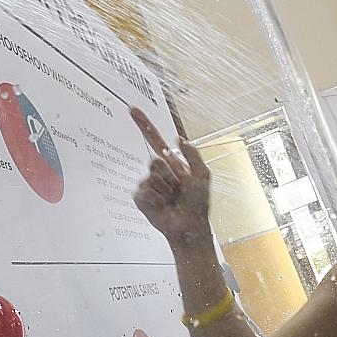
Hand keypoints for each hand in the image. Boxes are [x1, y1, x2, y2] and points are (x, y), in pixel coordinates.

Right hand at [130, 107, 211, 238]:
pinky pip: (144, 192)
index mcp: (172, 164)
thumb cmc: (198, 204)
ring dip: (166, 189)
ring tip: (172, 199)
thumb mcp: (203, 175)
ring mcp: (148, 184)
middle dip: (170, 176)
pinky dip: (156, 199)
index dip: (144, 125)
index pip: (155, 140)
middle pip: (155, 162)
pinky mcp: (141, 197)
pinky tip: (163, 205)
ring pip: (152, 178)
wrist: (189, 226)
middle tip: (178, 189)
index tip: (133, 110)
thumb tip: (179, 138)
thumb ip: (193, 155)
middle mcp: (158, 172)